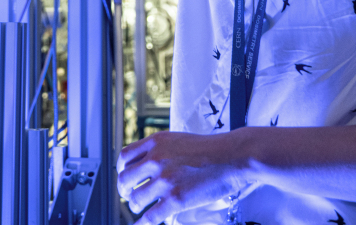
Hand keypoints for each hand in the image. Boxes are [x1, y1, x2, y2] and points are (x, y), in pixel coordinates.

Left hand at [116, 131, 251, 224]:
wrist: (233, 156)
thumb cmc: (213, 149)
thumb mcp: (180, 139)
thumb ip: (162, 149)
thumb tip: (149, 162)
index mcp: (156, 143)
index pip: (124, 157)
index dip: (121, 169)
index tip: (124, 175)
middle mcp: (156, 159)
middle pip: (125, 179)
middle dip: (125, 189)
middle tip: (129, 194)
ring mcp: (164, 180)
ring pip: (135, 198)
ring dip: (135, 205)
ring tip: (140, 207)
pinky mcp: (175, 199)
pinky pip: (150, 216)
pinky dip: (142, 223)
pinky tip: (141, 224)